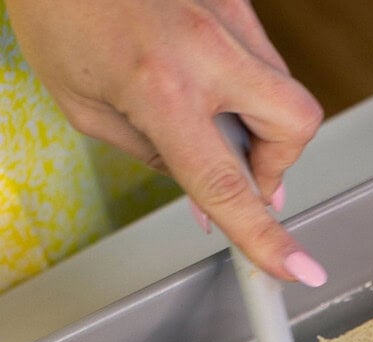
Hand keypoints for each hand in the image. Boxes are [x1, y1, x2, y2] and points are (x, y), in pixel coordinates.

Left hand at [5, 0, 326, 285]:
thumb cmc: (57, 10)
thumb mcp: (90, 110)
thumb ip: (156, 158)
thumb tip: (204, 196)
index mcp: (162, 88)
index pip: (229, 186)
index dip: (266, 237)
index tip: (301, 270)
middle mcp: (208, 45)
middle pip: (295, 126)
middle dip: (279, 161)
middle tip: (241, 171)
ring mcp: (228, 10)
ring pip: (283, 90)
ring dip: (257, 120)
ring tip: (205, 115)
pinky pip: (261, 58)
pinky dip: (242, 84)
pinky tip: (201, 78)